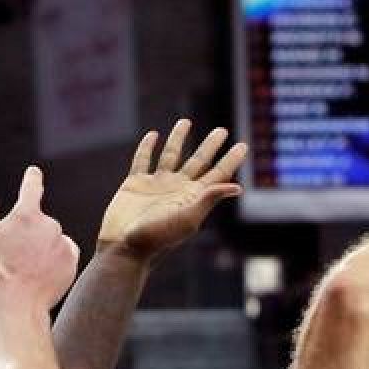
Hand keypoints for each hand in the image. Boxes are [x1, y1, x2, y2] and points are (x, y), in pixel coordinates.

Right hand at [0, 166, 79, 308]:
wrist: (18, 305)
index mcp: (26, 214)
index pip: (31, 187)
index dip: (32, 179)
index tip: (34, 173)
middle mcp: (49, 224)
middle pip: (38, 223)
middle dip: (28, 235)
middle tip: (13, 257)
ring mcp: (63, 242)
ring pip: (51, 240)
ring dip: (42, 248)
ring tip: (26, 270)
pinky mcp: (72, 261)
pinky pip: (64, 255)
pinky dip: (55, 261)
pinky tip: (41, 275)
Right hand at [97, 118, 246, 259]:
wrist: (124, 247)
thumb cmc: (157, 237)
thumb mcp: (187, 218)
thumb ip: (209, 199)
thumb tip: (237, 187)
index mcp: (193, 197)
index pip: (218, 174)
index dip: (231, 160)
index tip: (244, 145)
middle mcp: (177, 189)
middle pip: (199, 161)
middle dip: (211, 146)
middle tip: (222, 130)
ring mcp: (156, 185)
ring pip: (171, 155)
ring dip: (178, 138)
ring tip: (185, 121)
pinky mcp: (135, 184)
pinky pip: (142, 160)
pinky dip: (147, 147)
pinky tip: (153, 135)